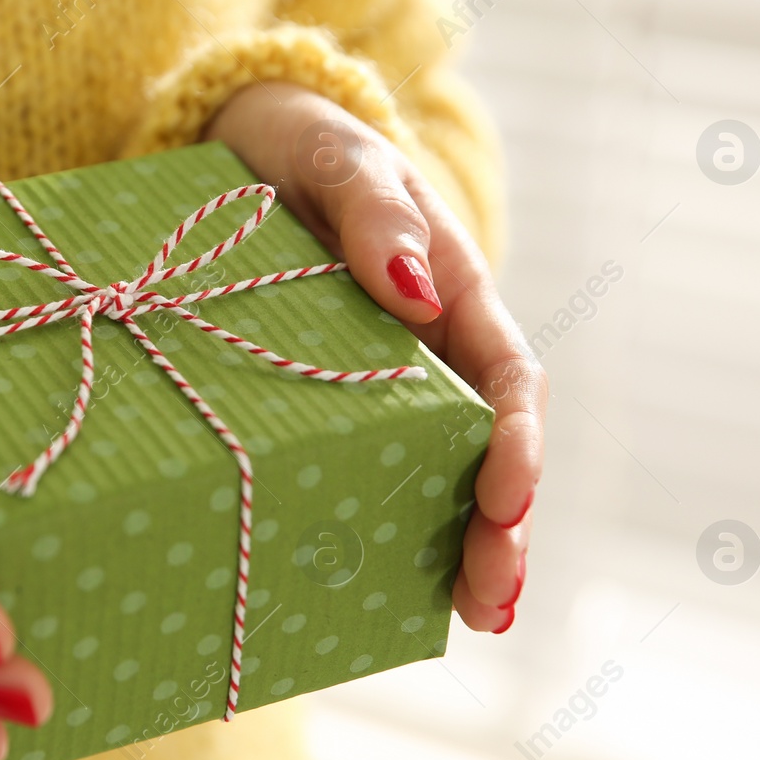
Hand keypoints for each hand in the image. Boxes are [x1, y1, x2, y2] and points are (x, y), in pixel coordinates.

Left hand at [205, 83, 545, 633]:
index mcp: (453, 289)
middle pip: (488, 447)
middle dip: (499, 526)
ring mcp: (386, 381)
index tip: (505, 500)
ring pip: (438, 471)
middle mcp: (432, 347)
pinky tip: (390, 585)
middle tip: (489, 597)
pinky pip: (369, 466)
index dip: (517, 443)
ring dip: (459, 545)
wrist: (242, 142)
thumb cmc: (302, 144)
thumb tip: (415, 288)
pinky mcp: (333, 399)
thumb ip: (377, 212)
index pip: (507, 375)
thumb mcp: (338, 160)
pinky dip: (389, 526)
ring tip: (470, 618)